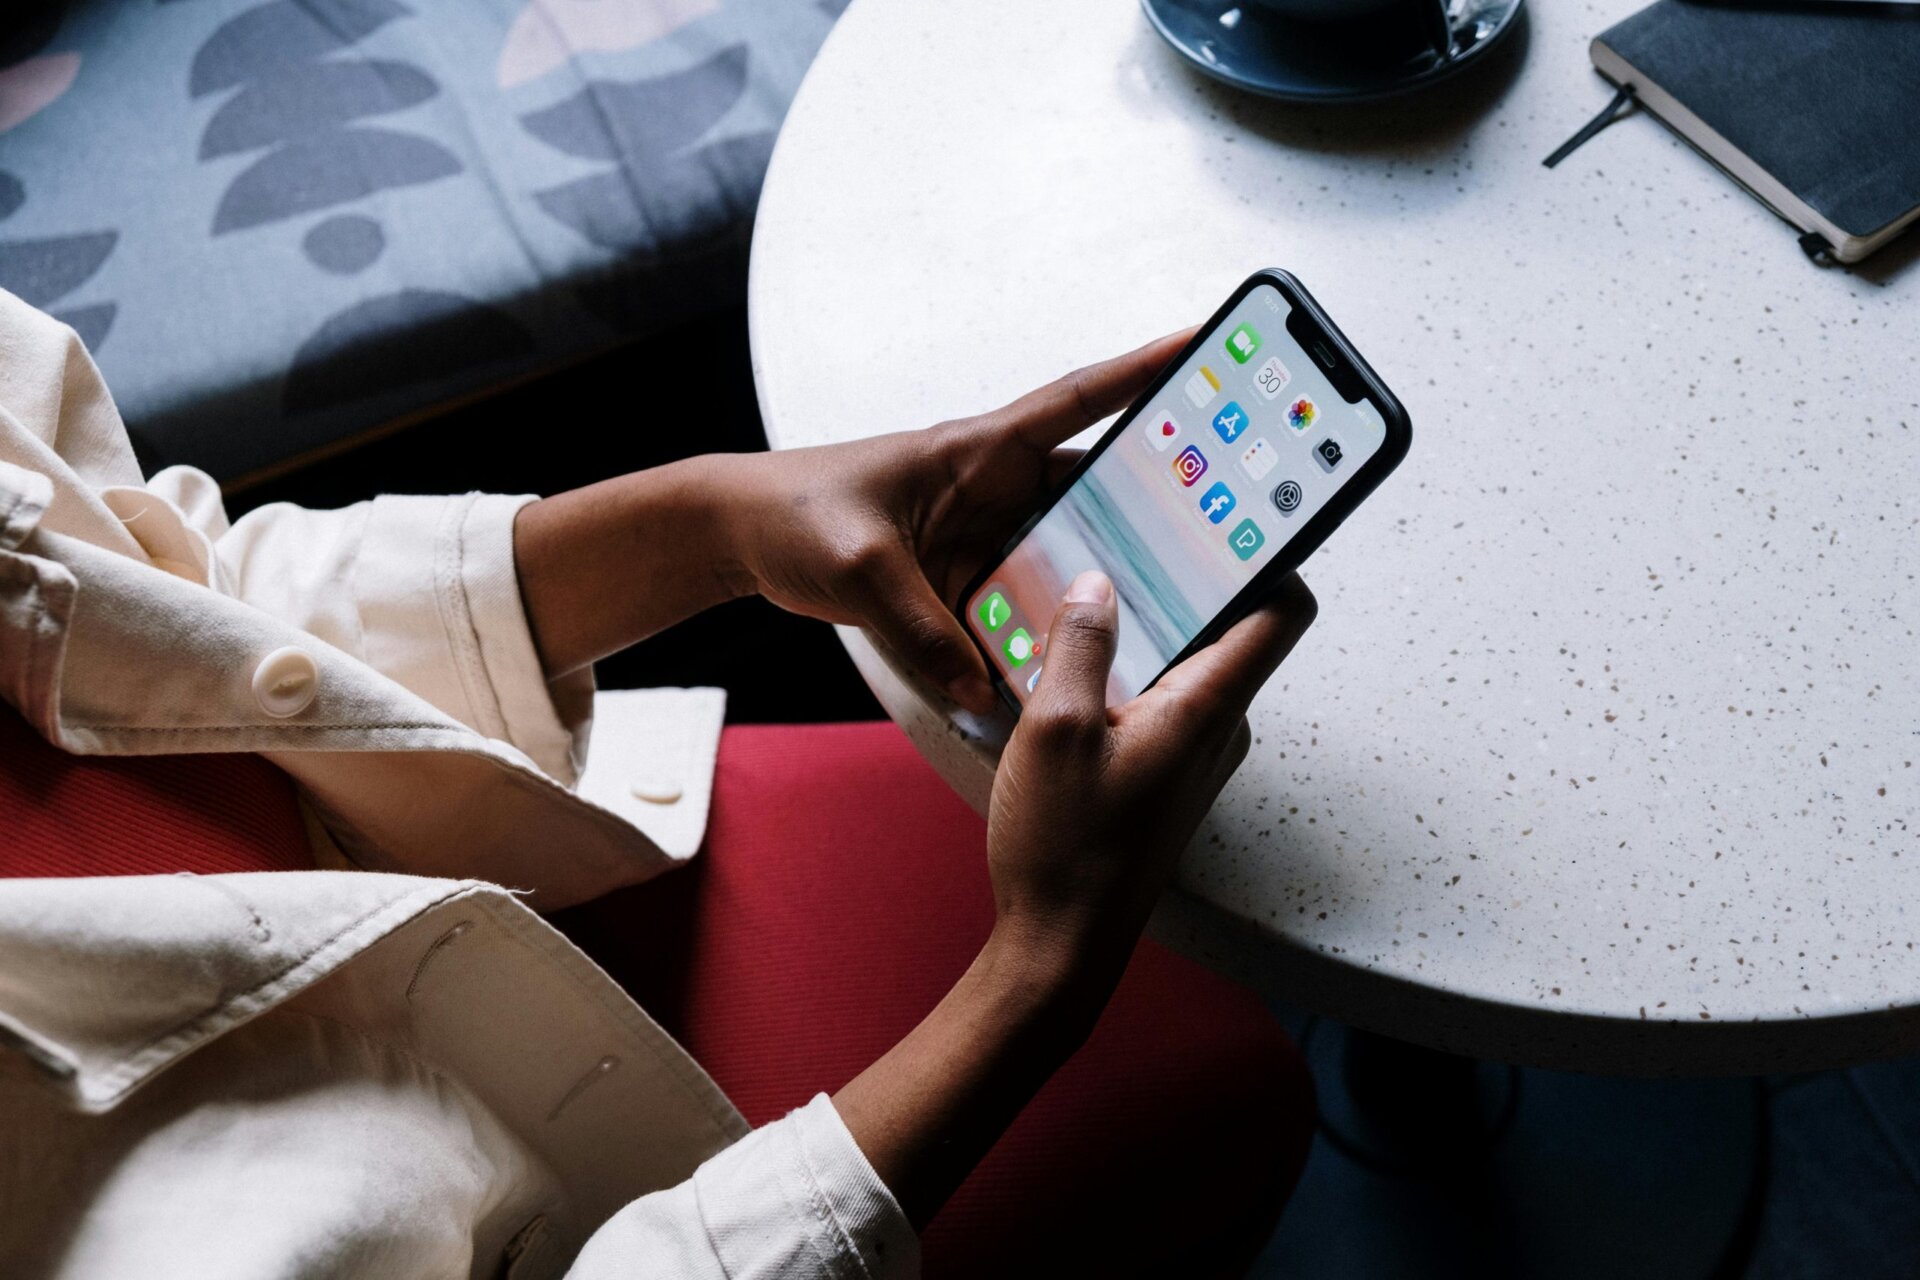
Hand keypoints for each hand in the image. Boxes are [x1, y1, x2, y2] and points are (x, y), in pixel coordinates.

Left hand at [718, 331, 1193, 712]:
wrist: (740, 535)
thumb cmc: (794, 513)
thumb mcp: (860, 568)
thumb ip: (922, 629)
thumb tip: (980, 688)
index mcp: (978, 451)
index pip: (1079, 401)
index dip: (1145, 371)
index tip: (1207, 347)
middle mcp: (992, 489)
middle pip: (1093, 491)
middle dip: (1156, 501)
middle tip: (1224, 523)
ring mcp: (982, 536)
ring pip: (1064, 555)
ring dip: (1102, 578)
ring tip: (1169, 606)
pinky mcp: (962, 580)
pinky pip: (1022, 603)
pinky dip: (1046, 629)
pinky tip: (1076, 662)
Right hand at [985, 568, 1317, 973]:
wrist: (1059, 946)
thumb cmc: (1064, 850)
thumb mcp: (1056, 729)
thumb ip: (1081, 645)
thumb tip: (1096, 582)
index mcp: (1206, 708)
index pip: (1281, 612)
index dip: (1268, 556)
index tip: (1228, 516)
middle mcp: (1217, 729)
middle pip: (1229, 628)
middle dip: (1181, 581)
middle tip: (1125, 538)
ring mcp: (1195, 756)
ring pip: (1187, 666)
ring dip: (1143, 633)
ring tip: (1081, 600)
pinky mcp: (1166, 777)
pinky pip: (1162, 703)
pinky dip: (1126, 676)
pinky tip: (1069, 673)